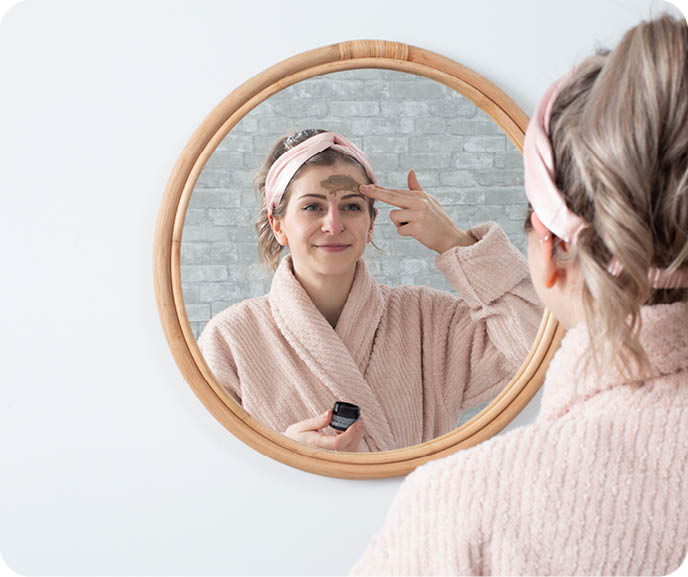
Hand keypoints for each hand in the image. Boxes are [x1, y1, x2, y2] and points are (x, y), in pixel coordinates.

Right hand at [283, 410, 365, 451]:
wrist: (289, 451)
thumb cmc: (294, 438)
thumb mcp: (301, 426)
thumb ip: (317, 421)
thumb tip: (330, 413)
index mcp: (315, 445)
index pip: (337, 442)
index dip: (350, 432)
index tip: (357, 421)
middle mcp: (324, 454)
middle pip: (348, 449)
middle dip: (357, 434)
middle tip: (360, 420)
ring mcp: (329, 459)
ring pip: (350, 452)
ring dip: (357, 438)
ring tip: (356, 424)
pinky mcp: (333, 459)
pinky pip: (348, 453)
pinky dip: (352, 441)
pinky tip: (350, 431)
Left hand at [359, 170, 474, 253]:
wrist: (450, 237)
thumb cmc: (438, 219)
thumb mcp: (429, 201)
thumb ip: (416, 188)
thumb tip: (410, 172)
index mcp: (420, 195)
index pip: (395, 191)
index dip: (379, 189)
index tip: (365, 186)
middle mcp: (419, 202)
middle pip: (391, 197)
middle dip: (375, 193)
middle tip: (362, 188)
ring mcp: (418, 215)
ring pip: (394, 217)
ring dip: (400, 224)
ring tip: (414, 225)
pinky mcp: (417, 228)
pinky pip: (400, 230)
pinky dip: (405, 233)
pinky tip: (418, 232)